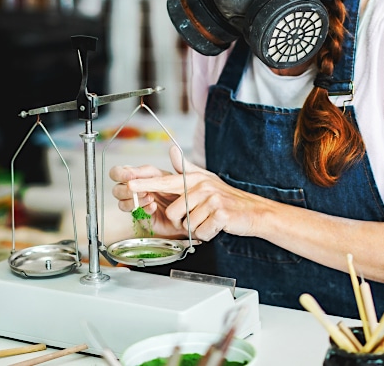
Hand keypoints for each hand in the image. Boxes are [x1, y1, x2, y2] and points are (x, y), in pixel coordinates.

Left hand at [110, 145, 263, 240]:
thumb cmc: (226, 198)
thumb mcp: (205, 179)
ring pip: (188, 224)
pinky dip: (208, 234)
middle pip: (174, 212)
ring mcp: (212, 200)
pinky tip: (216, 226)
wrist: (253, 211)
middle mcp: (202, 187)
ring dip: (197, 228)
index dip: (146, 184)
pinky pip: (202, 232)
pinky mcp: (221, 214)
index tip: (130, 184)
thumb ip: (186, 167)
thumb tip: (172, 149)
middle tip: (197, 218)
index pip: (165, 182)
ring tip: (209, 220)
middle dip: (183, 222)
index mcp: (194, 179)